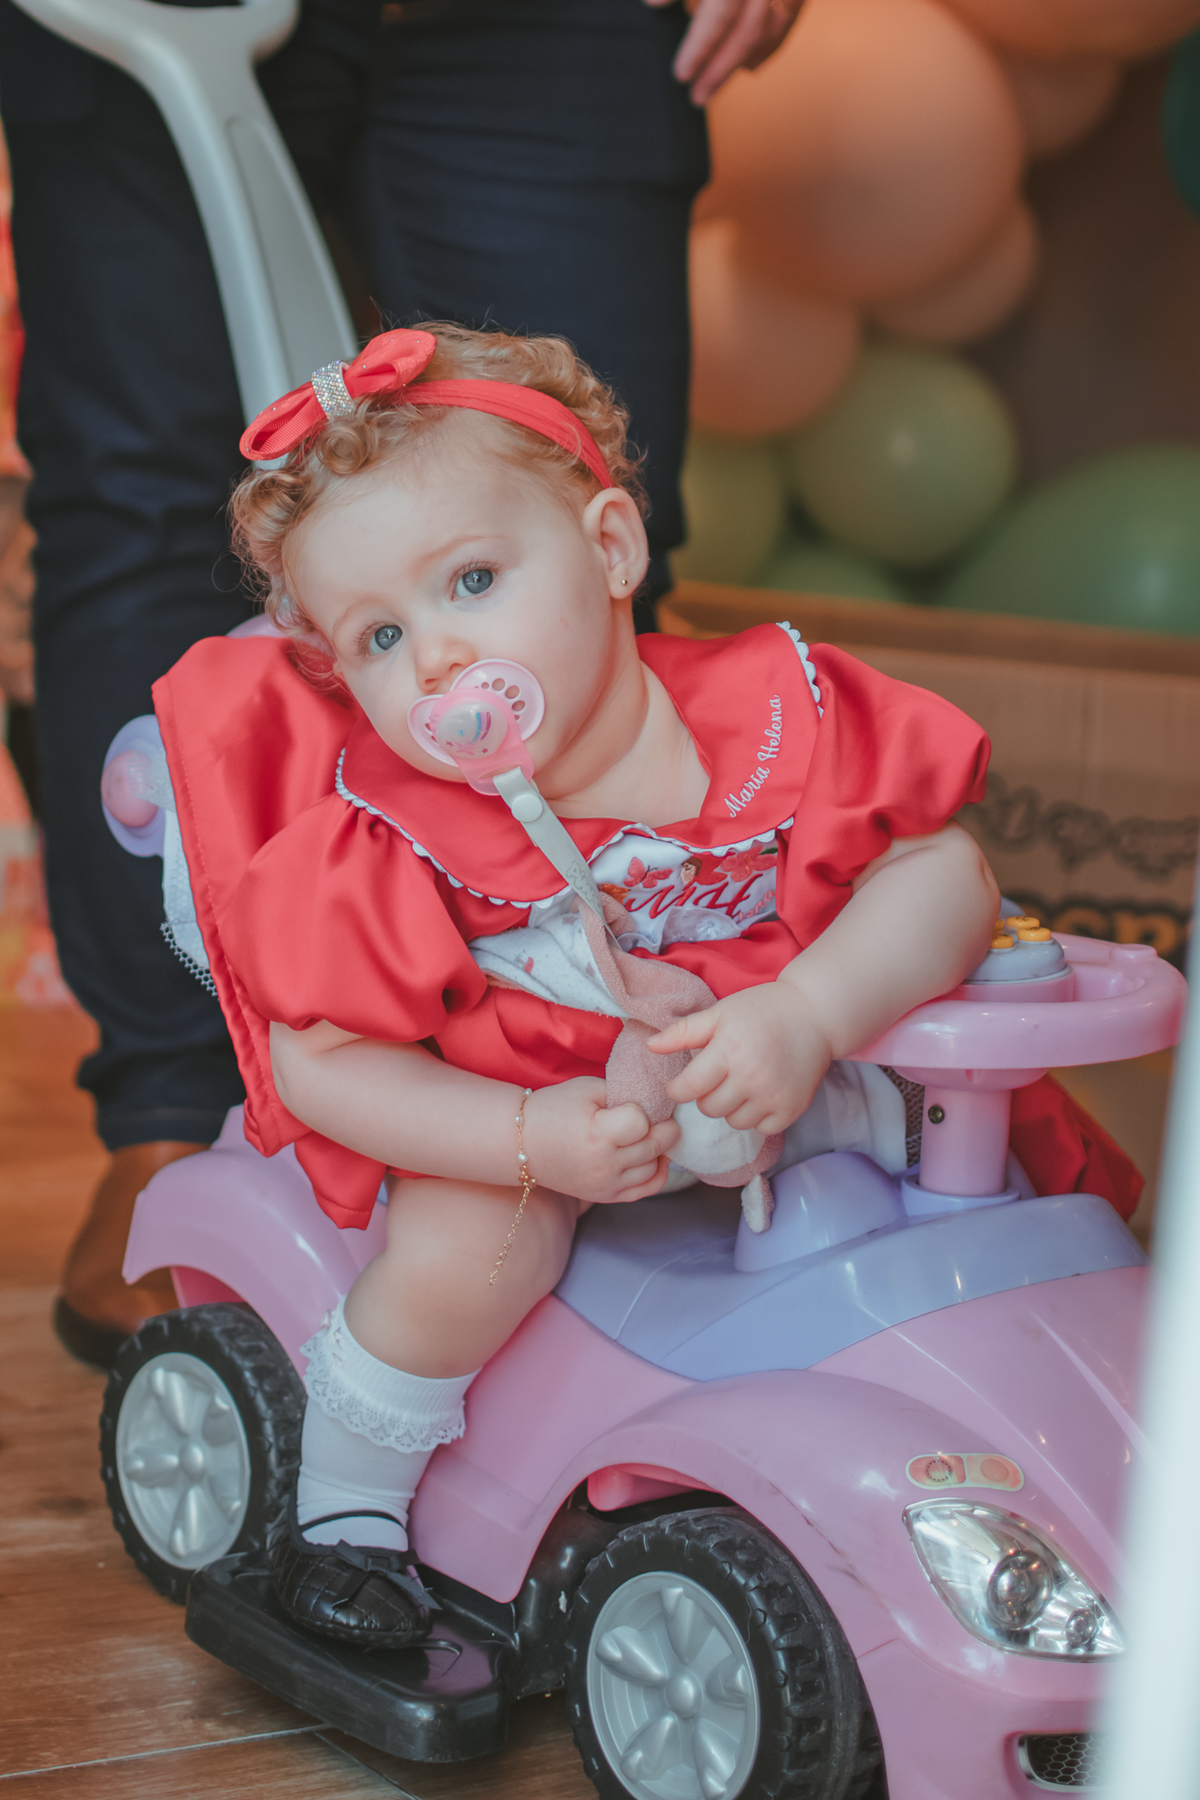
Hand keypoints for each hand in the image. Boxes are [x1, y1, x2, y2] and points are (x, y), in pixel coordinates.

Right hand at [522, 1078, 680, 1205]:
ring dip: (659, 1150)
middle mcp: (604, 1164)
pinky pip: (646, 1190)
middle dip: (664, 1126)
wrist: (522, 1144)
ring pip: (654, 1167)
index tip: (632, 1105)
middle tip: (660, 1115)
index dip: (642, 1110)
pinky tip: (656, 1157)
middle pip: (655, 1145)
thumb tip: (656, 1101)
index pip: (642, 1122)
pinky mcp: (606, 1196)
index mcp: (598, 1134)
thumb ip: (624, 1092)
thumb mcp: (587, 1088)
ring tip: (650, 1134)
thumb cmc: (553, 1110)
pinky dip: (658, 1173)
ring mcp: (606, 1184)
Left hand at [644, 0, 805, 105]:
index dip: (699, 47)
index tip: (681, 75)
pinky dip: (766, 47)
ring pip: (767, 33)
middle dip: (719, 71)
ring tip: (714, 86)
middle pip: (745, 35)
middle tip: (697, 97)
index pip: (719, 16)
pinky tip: (748, 64)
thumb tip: (652, 4)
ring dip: (740, 64)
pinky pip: (786, 24)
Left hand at [647, 984, 831, 1134]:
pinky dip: (755, 1116)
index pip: (687, 1088)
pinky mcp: (791, 1110)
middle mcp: (751, 1078)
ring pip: (732, 1121)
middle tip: (719, 1075)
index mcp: (729, 1051)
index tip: (683, 1083)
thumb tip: (650, 1047)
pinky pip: (760, 1128)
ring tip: (741, 1083)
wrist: (814, 1015)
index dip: (677, 1089)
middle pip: (708, 1108)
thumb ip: (683, 1032)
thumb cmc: (762, 1010)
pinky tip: (760, 1093)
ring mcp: (773, 1097)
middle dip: (706, 1095)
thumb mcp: (720, 1013)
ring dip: (730, 1107)